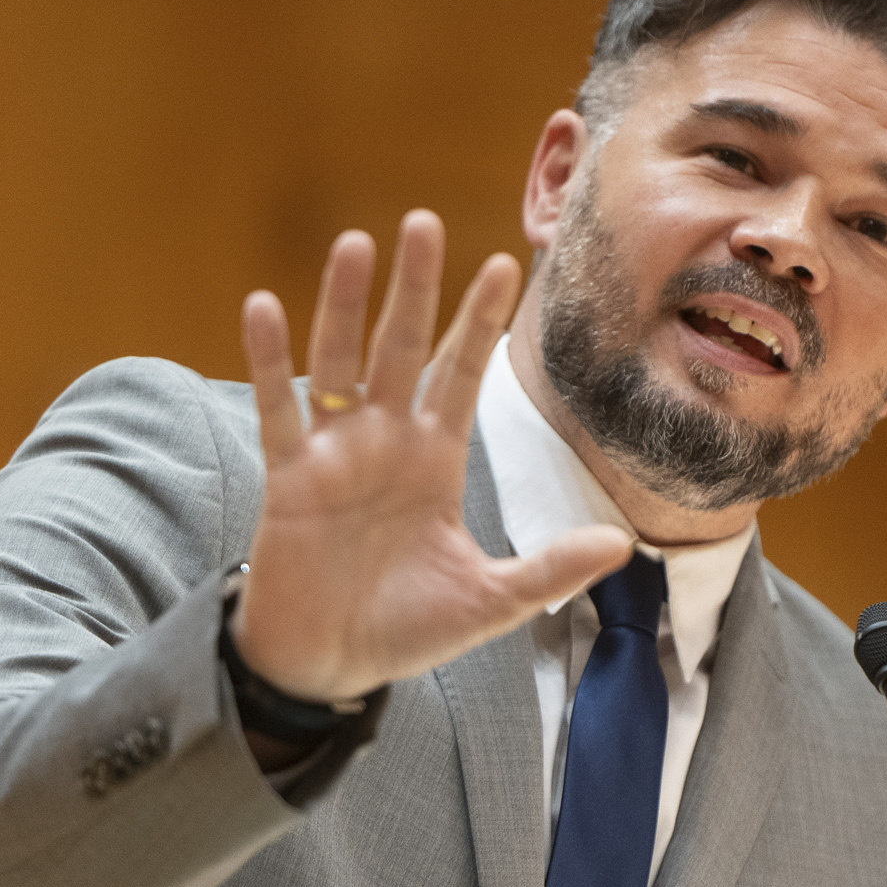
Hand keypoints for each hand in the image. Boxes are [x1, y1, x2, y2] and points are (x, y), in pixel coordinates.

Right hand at [234, 210, 631, 704]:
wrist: (329, 667)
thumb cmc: (404, 628)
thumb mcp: (490, 601)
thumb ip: (549, 569)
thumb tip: (623, 547)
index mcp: (434, 458)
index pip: (462, 372)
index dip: (479, 321)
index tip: (503, 262)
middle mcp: (385, 441)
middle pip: (401, 346)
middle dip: (415, 287)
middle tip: (422, 220)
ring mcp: (333, 453)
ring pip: (338, 360)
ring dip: (344, 303)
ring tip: (355, 243)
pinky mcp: (288, 477)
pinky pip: (276, 408)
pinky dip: (267, 359)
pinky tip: (263, 306)